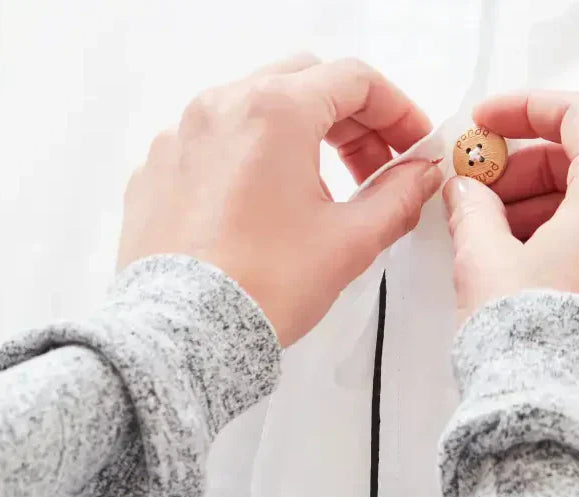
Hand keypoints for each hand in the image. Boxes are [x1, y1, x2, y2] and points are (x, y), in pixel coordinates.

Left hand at [118, 55, 441, 345]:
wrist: (183, 334)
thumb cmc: (262, 285)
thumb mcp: (350, 240)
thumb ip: (398, 196)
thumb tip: (421, 175)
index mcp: (274, 110)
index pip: (355, 80)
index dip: (397, 111)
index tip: (412, 147)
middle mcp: (221, 106)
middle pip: (305, 81)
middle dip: (351, 119)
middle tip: (376, 168)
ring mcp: (182, 135)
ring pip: (257, 106)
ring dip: (302, 133)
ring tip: (321, 192)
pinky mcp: (157, 168)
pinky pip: (216, 141)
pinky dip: (251, 155)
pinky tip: (265, 204)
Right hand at [443, 91, 578, 369]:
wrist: (560, 428)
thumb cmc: (525, 342)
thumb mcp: (481, 261)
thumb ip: (471, 207)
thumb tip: (465, 189)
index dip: (526, 109)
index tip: (486, 124)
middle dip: (540, 162)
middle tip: (488, 186)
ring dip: (563, 200)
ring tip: (505, 233)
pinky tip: (543, 265)